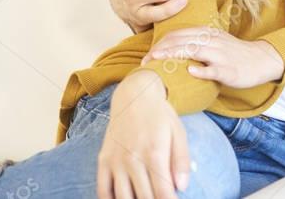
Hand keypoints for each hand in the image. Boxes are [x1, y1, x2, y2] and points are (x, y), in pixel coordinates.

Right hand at [98, 71, 189, 198]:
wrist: (133, 96)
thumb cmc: (160, 116)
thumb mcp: (178, 132)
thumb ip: (181, 160)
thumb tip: (181, 187)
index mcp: (155, 153)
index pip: (162, 192)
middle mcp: (133, 159)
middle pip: (144, 198)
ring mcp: (116, 161)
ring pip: (123, 198)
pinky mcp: (103, 160)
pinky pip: (102, 190)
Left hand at [141, 28, 284, 88]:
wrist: (262, 60)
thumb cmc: (235, 54)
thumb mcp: (216, 42)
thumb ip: (196, 43)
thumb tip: (172, 48)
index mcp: (208, 34)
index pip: (180, 34)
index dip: (161, 43)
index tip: (147, 55)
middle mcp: (213, 42)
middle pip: (183, 41)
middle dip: (161, 49)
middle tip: (145, 61)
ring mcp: (222, 55)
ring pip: (195, 51)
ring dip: (174, 54)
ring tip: (158, 60)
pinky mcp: (229, 70)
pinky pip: (214, 69)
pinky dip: (201, 69)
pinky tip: (190, 71)